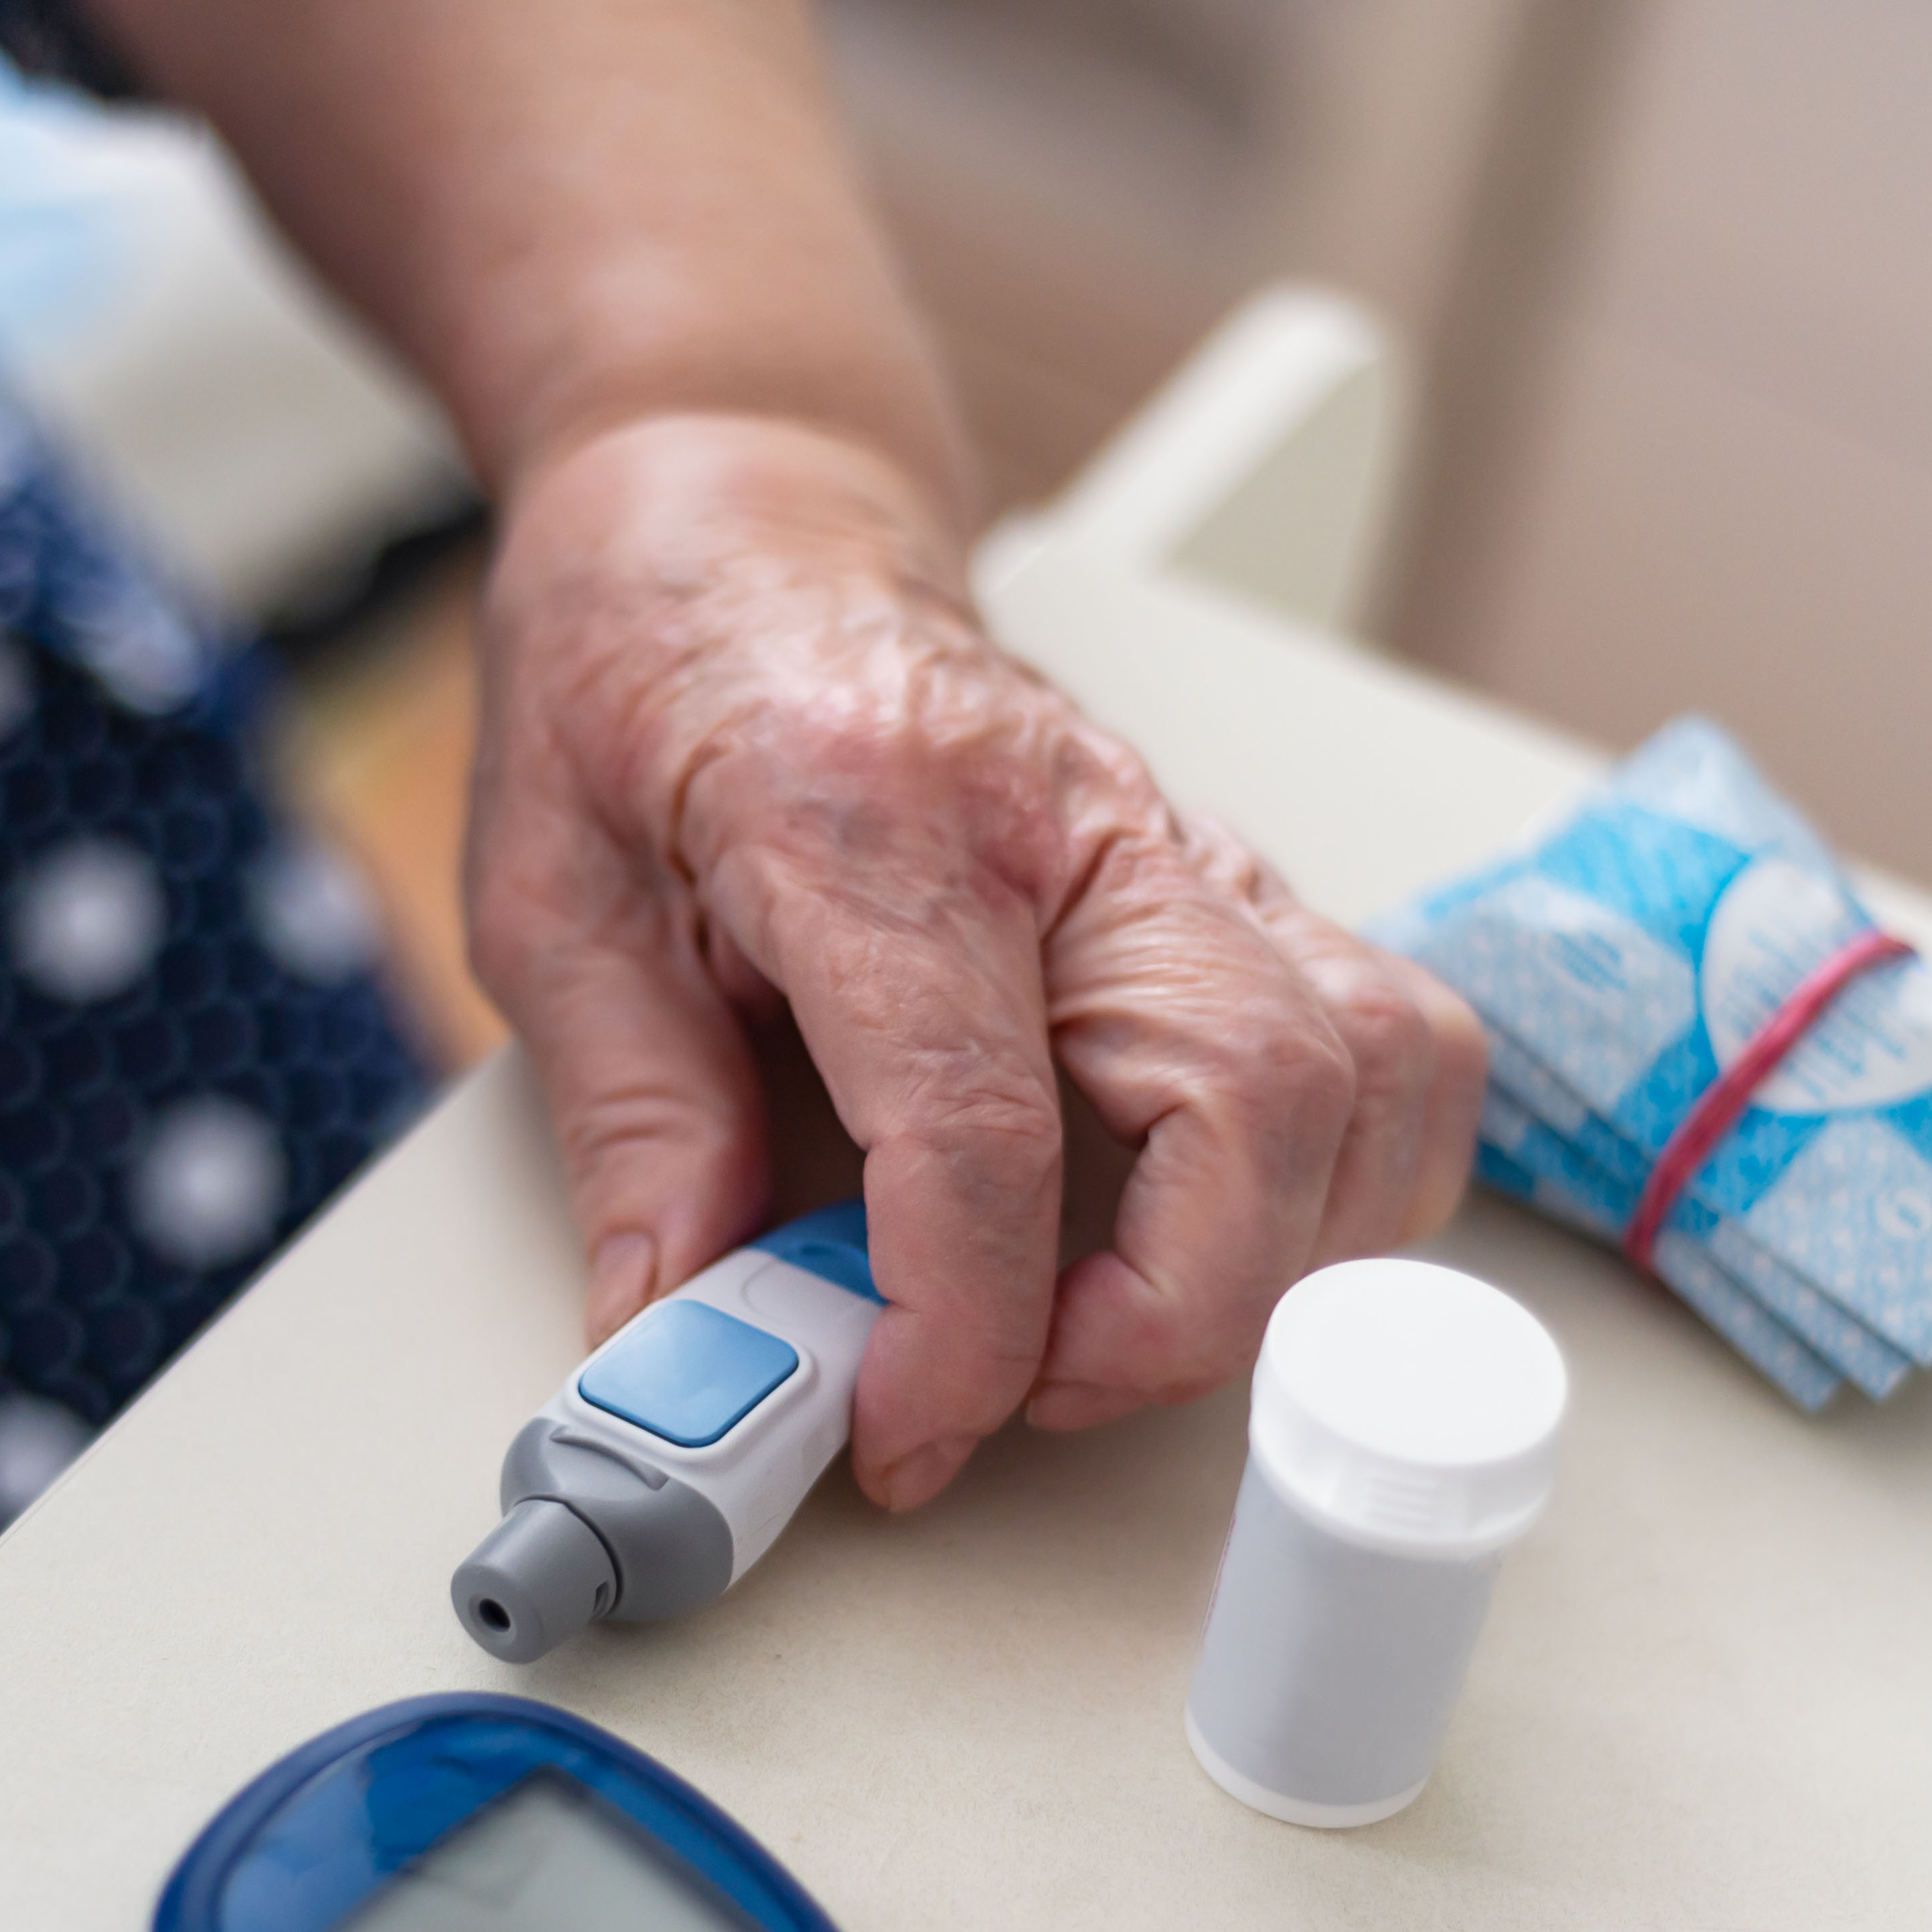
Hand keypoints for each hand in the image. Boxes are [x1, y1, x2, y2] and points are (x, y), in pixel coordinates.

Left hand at [467, 412, 1488, 1510]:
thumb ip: (629, 1124)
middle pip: (1256, 1096)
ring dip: (1289, 1258)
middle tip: (1030, 1387)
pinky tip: (1213, 1240)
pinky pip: (1382, 1041)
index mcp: (868, 813)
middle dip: (1172, 1316)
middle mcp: (1067, 821)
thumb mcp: (550, 893)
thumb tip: (682, 1333)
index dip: (960, 1330)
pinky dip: (1340, 1180)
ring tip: (1119, 1327)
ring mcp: (1177, 841)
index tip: (901, 1425)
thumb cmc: (643, 666)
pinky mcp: (1228, 878)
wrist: (741, 506)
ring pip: (1377, 1071)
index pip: (978, 1125)